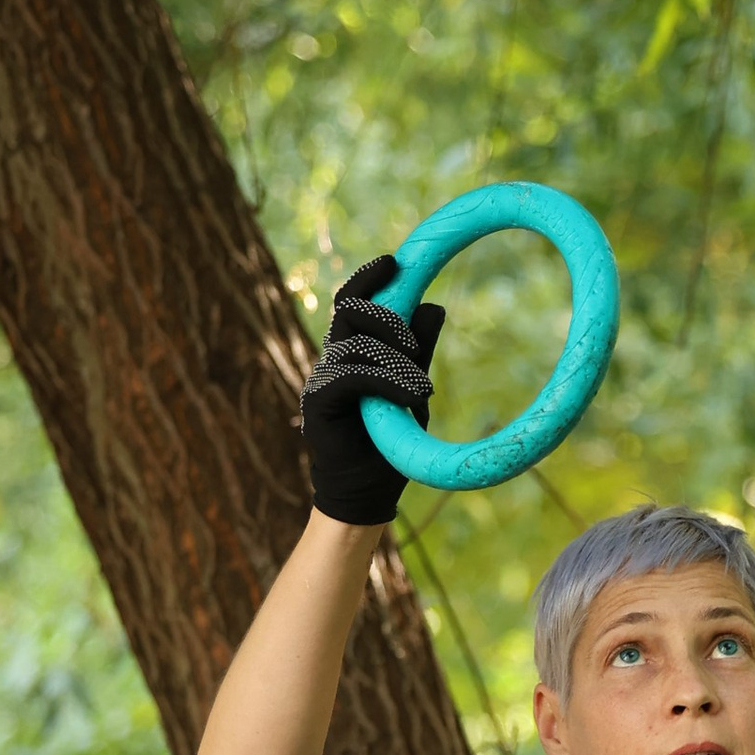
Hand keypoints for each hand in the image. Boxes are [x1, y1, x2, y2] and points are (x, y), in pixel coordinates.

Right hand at [299, 262, 445, 526]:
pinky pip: (351, 376)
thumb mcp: (412, 387)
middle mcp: (332, 359)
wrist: (366, 493)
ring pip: (355, 343)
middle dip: (386, 314)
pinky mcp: (319, 404)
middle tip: (415, 343)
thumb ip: (418, 351)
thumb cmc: (387, 442)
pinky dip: (387, 380)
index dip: (369, 278)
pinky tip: (415, 394)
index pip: (352, 300)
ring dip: (396, 358)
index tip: (395, 261)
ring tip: (423, 386)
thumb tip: (434, 305)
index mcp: (350, 350)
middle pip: (348, 310)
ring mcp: (322, 380)